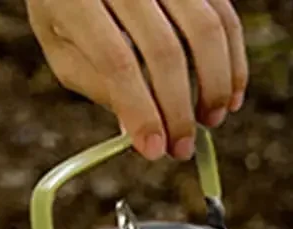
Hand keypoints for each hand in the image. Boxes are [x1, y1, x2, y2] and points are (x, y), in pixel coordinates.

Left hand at [27, 0, 247, 160]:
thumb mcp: (61, 46)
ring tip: (212, 119)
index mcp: (78, 2)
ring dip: (216, 83)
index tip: (153, 150)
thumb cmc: (66, 4)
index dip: (141, 111)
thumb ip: (95, 83)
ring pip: (205, 27)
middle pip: (165, 50)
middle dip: (178, 109)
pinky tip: (229, 88)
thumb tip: (134, 129)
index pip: (117, 64)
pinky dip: (231, 54)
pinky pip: (223, 11)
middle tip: (182, 147)